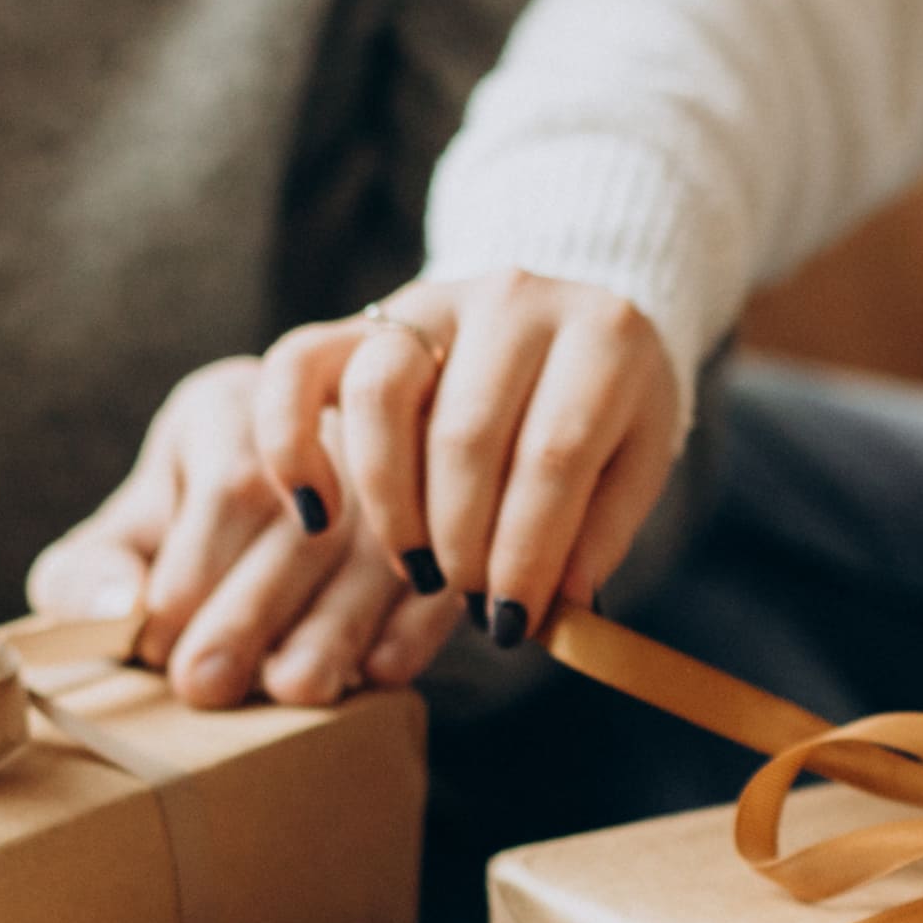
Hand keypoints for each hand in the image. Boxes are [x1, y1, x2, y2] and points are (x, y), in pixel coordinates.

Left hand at [28, 356, 463, 705]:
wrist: (279, 520)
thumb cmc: (183, 540)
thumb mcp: (126, 540)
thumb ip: (91, 573)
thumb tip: (118, 610)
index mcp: (230, 408)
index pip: (228, 483)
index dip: (195, 571)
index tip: (158, 646)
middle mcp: (319, 416)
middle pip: (301, 518)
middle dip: (252, 611)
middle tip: (208, 687)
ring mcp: (399, 463)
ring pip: (380, 543)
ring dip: (336, 626)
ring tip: (294, 692)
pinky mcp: (450, 516)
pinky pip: (443, 568)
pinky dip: (416, 626)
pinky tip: (380, 674)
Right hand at [251, 269, 682, 652]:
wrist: (565, 333)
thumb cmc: (603, 415)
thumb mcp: (632, 466)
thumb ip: (599, 532)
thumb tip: (554, 601)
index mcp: (604, 334)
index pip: (556, 452)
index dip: (528, 550)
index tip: (514, 623)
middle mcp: (514, 299)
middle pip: (465, 435)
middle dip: (461, 541)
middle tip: (467, 600)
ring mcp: (433, 302)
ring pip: (380, 395)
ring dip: (391, 506)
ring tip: (419, 570)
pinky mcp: (363, 319)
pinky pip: (297, 366)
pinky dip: (291, 443)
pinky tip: (315, 512)